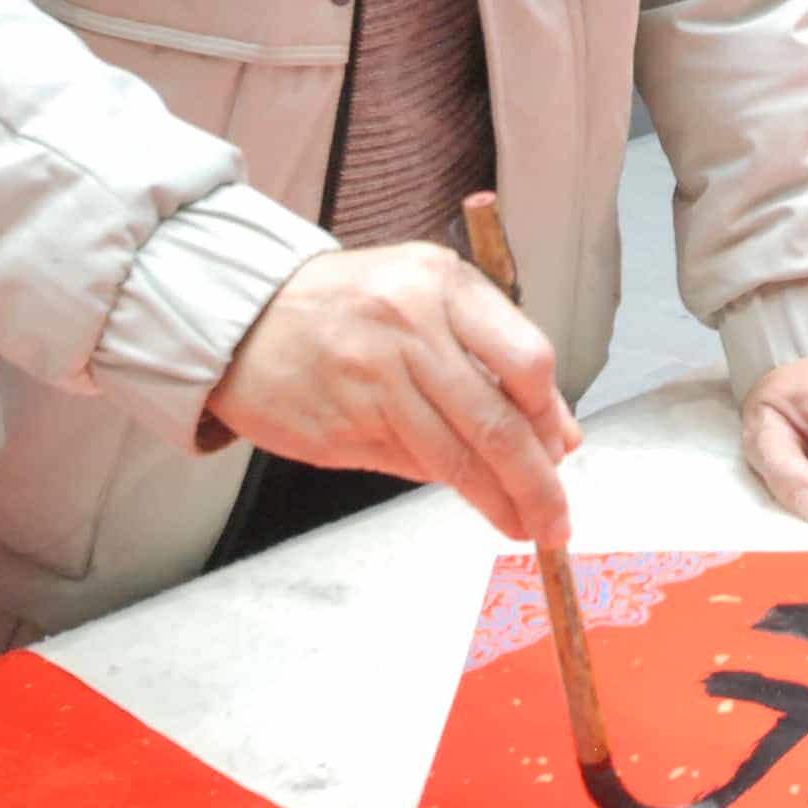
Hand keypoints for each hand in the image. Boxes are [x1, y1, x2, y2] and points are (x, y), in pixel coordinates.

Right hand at [206, 244, 580, 546]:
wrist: (245, 312)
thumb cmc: (350, 304)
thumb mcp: (428, 299)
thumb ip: (495, 357)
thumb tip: (559, 434)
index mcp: (442, 284)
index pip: (527, 362)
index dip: (551, 418)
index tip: (562, 452)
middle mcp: (409, 327)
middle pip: (496, 422)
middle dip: (536, 483)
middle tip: (555, 519)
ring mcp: (371, 378)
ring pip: (454, 457)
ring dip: (497, 500)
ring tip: (522, 523)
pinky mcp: (339, 423)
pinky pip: (408, 465)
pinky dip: (441, 483)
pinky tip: (463, 492)